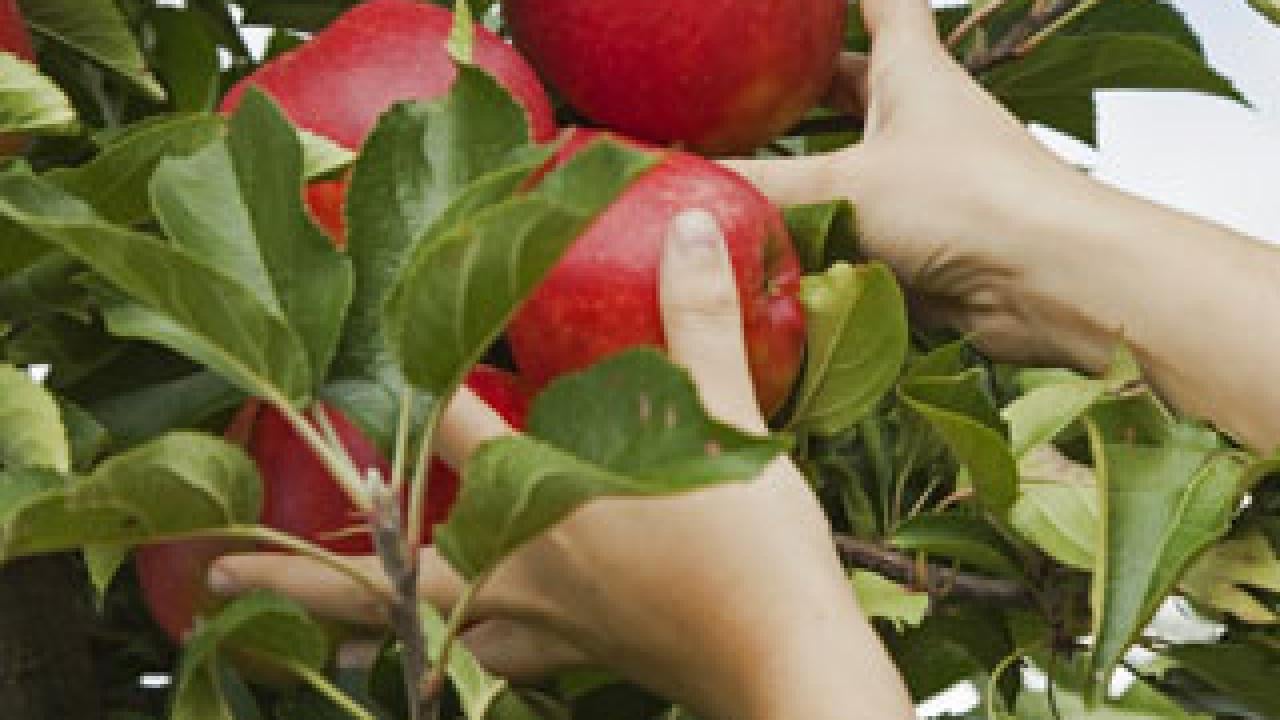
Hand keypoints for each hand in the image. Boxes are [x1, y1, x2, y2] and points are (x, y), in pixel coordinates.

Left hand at [210, 210, 913, 719]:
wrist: (786, 658)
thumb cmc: (753, 547)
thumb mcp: (723, 425)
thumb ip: (698, 325)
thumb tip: (688, 227)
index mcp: (543, 497)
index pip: (448, 425)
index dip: (394, 381)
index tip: (319, 371)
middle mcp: (520, 566)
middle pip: (384, 576)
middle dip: (296, 576)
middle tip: (217, 576)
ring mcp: (544, 625)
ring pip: (431, 635)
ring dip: (370, 633)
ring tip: (318, 640)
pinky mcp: (581, 659)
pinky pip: (500, 664)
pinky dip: (468, 663)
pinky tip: (466, 661)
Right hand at [723, 0, 1091, 364]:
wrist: (1051, 283)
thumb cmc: (970, 201)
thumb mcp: (845, 182)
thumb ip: (761, 181)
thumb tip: (685, 177)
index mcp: (913, 72)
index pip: (883, 4)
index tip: (802, 1)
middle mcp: (920, 119)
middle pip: (853, 85)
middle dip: (799, 85)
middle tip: (741, 86)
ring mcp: (923, 181)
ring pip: (849, 161)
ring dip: (802, 166)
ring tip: (739, 165)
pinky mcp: (921, 241)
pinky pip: (855, 225)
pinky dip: (816, 229)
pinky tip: (770, 242)